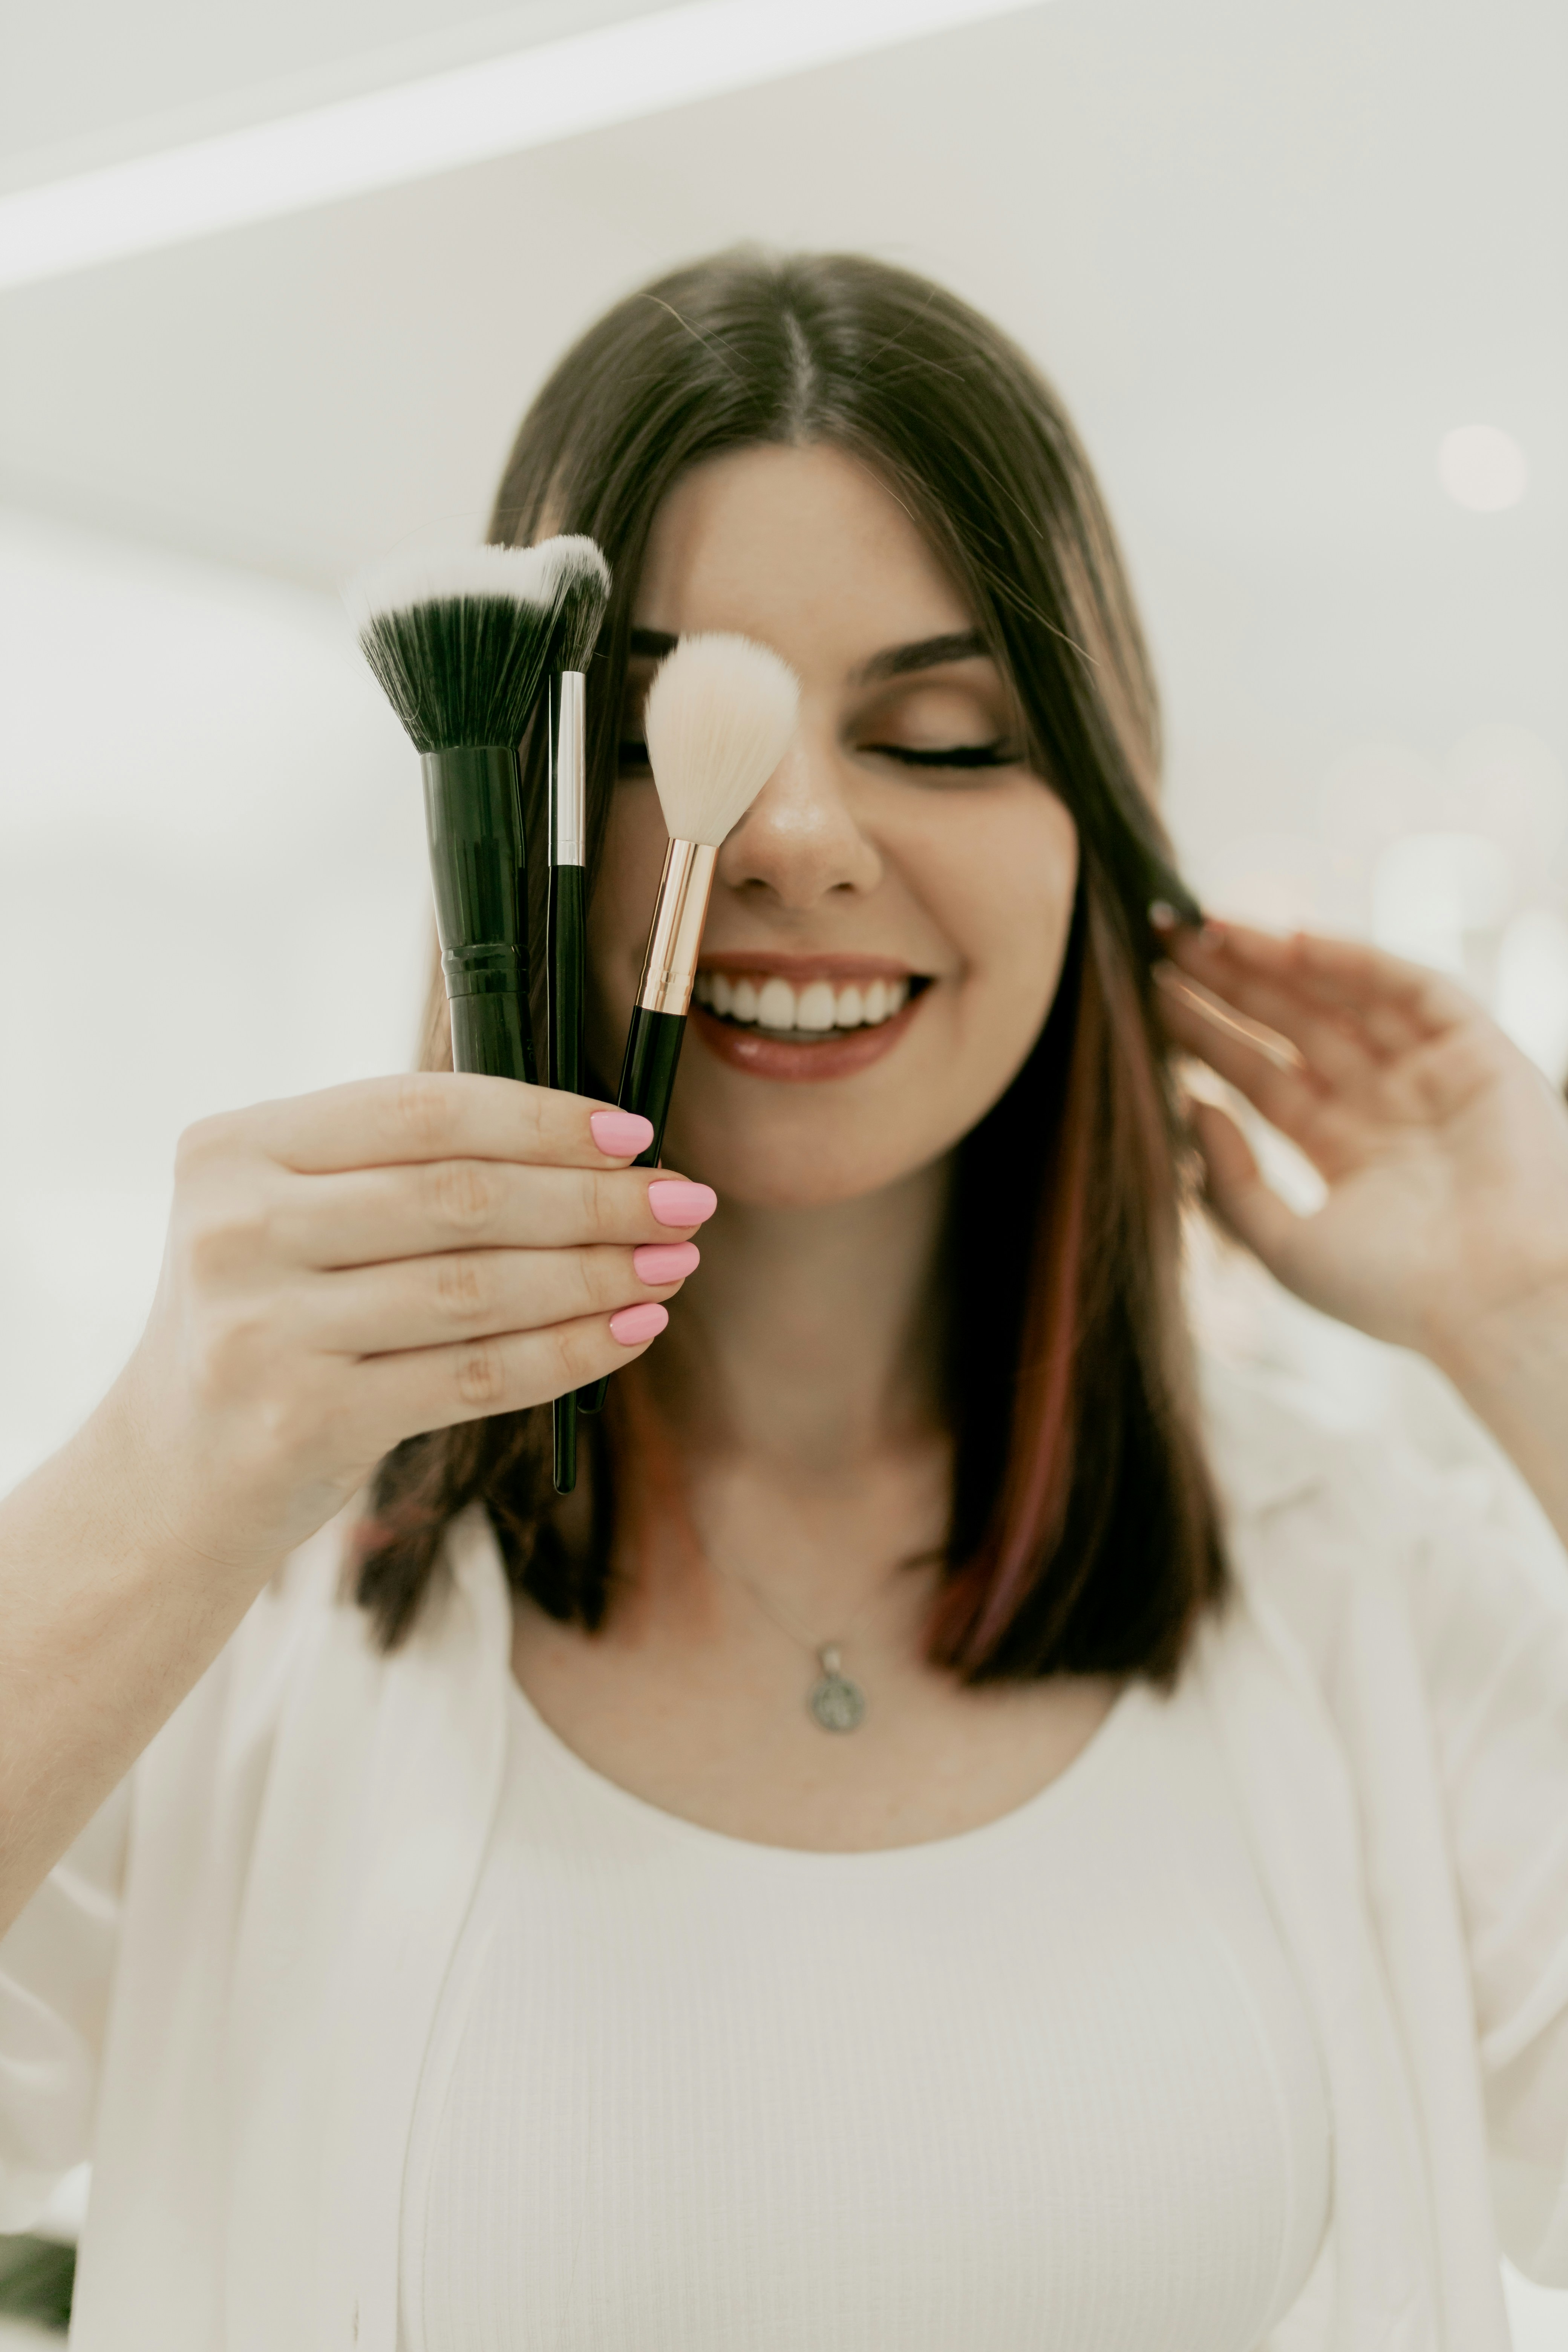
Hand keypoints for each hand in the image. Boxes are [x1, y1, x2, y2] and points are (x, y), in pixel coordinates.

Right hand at [109, 1074, 711, 1577]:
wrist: (171, 1473)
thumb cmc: (266, 1322)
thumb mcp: (291, 1219)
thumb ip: (401, 1172)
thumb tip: (593, 1146)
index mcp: (233, 1149)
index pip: (421, 1109)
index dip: (542, 1118)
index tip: (635, 1132)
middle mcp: (237, 1230)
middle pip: (461, 1197)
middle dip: (594, 1198)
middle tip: (683, 1200)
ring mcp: (263, 1328)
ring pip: (479, 1288)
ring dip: (597, 1273)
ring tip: (672, 1263)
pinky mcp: (303, 1418)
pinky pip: (474, 1375)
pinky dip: (569, 1351)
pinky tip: (631, 1330)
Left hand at [1154, 919, 1567, 1375]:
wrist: (1494, 1302)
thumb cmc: (1393, 1291)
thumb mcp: (1283, 1244)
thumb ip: (1228, 1179)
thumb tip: (1190, 1101)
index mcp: (1343, 1148)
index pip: (1261, 1074)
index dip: (1209, 1030)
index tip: (1156, 992)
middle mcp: (1385, 1103)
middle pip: (1292, 1025)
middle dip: (1233, 982)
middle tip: (1169, 939)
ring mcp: (1431, 1074)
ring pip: (1343, 996)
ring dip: (1279, 961)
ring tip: (1211, 930)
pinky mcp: (1479, 1052)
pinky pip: (1412, 988)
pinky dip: (1357, 960)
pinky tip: (1293, 941)